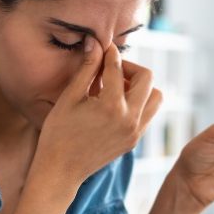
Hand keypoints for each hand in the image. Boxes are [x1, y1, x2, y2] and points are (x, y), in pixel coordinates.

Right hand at [34, 37, 162, 187]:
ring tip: (116, 87)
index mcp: (112, 106)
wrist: (60, 171)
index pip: (118, 67)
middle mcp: (130, 119)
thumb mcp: (70, 97)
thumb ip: (87, 69)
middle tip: (110, 69)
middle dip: (129, 67)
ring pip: (155, 97)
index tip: (103, 47)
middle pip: (147, 78)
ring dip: (140, 86)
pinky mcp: (134, 141)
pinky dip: (138, 103)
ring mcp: (135, 132)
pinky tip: (116, 103)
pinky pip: (148, 114)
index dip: (109, 53)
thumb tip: (95, 43)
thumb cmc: (58, 133)